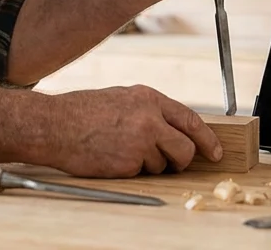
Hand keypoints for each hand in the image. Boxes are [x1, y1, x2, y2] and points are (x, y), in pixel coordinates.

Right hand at [42, 85, 222, 177]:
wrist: (55, 125)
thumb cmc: (82, 111)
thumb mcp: (122, 98)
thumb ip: (149, 111)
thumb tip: (172, 129)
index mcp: (149, 98)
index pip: (190, 119)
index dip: (207, 139)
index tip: (215, 152)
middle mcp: (149, 118)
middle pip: (185, 148)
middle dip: (181, 160)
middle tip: (172, 163)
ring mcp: (140, 142)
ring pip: (162, 164)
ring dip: (148, 164)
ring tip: (122, 150)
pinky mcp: (128, 163)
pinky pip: (141, 173)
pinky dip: (131, 170)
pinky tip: (113, 157)